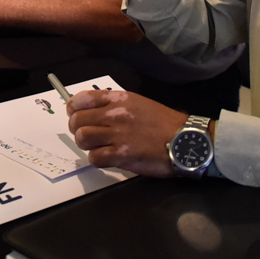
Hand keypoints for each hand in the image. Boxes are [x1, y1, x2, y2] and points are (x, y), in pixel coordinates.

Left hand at [66, 89, 187, 176]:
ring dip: (86, 145)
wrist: (186, 140)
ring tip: (98, 147)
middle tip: (88, 136)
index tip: (75, 115)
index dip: (73, 109)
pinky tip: (107, 158)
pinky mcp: (122, 155)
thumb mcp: (139, 103)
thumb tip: (93, 112)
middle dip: (77, 129)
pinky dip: (97, 160)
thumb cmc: (164, 123)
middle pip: (77, 120)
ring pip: (83, 138)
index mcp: (119, 98)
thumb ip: (115, 105)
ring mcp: (118, 134)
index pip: (82, 99)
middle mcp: (115, 114)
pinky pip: (95, 158)